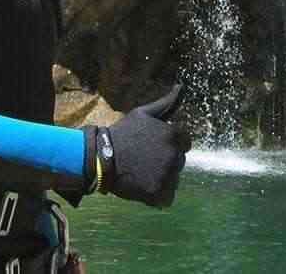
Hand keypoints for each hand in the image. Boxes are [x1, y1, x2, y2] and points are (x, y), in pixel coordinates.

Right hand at [98, 84, 191, 207]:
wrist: (99, 158)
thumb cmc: (122, 134)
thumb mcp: (143, 114)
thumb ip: (166, 103)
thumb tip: (182, 87)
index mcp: (173, 135)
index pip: (185, 142)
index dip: (170, 144)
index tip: (154, 146)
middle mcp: (173, 155)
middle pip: (179, 161)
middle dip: (166, 161)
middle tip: (145, 160)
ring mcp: (166, 176)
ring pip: (173, 179)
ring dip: (162, 178)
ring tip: (142, 173)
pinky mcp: (158, 193)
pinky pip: (167, 198)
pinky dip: (157, 196)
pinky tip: (142, 186)